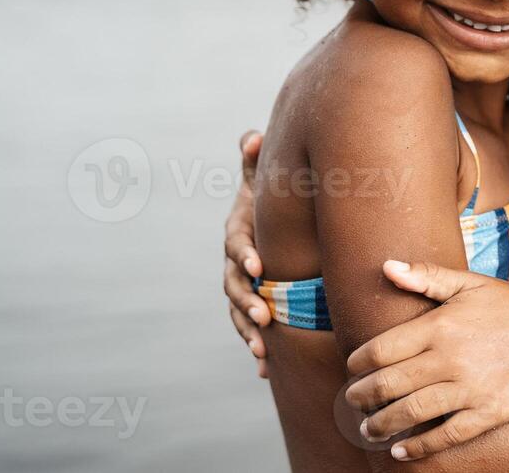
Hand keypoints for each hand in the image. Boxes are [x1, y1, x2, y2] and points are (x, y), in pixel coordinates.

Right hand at [223, 130, 269, 376]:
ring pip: (238, 312)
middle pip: (234, 286)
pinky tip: (268, 371)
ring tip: (262, 350)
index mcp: (237, 233)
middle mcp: (235, 263)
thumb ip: (255, 161)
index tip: (259, 267)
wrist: (273, 222)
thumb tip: (252, 137)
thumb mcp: (261, 179)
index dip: (245, 255)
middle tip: (262, 316)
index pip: (236, 246)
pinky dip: (257, 348)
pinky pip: (250, 329)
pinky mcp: (253, 303)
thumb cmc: (269, 198)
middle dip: (246, 302)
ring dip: (248, 331)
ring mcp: (241, 286)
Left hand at [344, 260, 508, 458]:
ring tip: (369, 428)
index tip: (353, 370)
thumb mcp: (470, 284)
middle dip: (360, 398)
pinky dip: (417, 447)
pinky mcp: (485, 413)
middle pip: (387, 385)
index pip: (380, 350)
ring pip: (408, 413)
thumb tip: (386, 266)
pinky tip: (401, 450)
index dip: (357, 364)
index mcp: (440, 326)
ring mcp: (468, 389)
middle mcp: (449, 359)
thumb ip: (427, 276)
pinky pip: (443, 435)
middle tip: (353, 402)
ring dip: (380, 425)